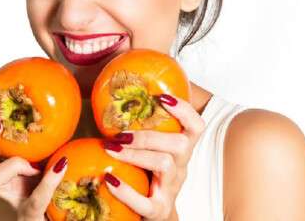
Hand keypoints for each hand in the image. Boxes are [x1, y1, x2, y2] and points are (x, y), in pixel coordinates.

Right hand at [0, 94, 67, 219]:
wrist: (61, 214)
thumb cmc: (54, 179)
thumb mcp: (50, 151)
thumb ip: (49, 133)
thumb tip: (59, 99)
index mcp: (2, 162)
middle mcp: (0, 180)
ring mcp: (12, 198)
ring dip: (13, 163)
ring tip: (35, 163)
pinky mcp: (28, 214)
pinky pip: (35, 199)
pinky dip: (48, 181)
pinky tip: (61, 164)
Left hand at [102, 94, 205, 220]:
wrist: (154, 212)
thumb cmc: (147, 173)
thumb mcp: (150, 150)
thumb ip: (139, 127)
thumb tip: (107, 95)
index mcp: (181, 150)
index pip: (196, 127)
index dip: (185, 110)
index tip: (161, 97)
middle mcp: (182, 168)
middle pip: (180, 144)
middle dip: (148, 135)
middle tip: (120, 133)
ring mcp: (172, 190)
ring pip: (165, 165)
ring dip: (135, 154)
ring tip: (110, 149)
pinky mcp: (159, 210)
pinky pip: (146, 203)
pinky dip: (126, 191)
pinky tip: (109, 178)